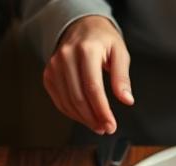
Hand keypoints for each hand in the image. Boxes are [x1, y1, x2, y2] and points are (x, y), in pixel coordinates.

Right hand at [42, 16, 132, 134]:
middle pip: (78, 98)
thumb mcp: (119, 52)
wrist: (80, 27)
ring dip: (83, 119)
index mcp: (86, 50)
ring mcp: (54, 66)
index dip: (102, 110)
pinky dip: (72, 113)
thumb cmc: (102, 40)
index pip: (93, 88)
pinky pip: (59, 100)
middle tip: (106, 128)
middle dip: (93, 118)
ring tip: (98, 125)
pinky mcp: (49, 74)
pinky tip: (84, 117)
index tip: (111, 125)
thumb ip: (122, 77)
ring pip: (67, 102)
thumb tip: (126, 99)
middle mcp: (66, 57)